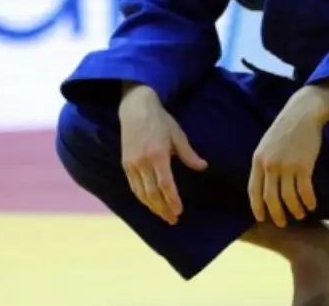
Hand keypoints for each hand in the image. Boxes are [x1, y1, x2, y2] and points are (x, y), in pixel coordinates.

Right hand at [119, 85, 207, 224]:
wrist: (135, 108)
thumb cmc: (160, 120)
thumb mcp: (177, 135)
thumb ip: (189, 154)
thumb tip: (203, 167)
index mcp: (158, 155)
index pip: (165, 185)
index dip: (172, 200)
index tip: (178, 211)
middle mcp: (143, 162)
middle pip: (152, 193)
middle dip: (163, 209)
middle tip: (172, 219)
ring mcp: (132, 164)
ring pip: (141, 192)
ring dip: (152, 206)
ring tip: (162, 215)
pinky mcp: (125, 164)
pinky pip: (133, 186)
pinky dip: (141, 197)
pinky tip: (148, 203)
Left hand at [248, 89, 325, 226]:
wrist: (302, 114)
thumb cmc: (284, 130)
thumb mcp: (266, 145)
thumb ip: (263, 164)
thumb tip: (264, 187)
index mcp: (258, 160)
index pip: (253, 190)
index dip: (257, 207)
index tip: (262, 219)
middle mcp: (270, 165)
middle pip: (271, 198)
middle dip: (277, 214)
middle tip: (282, 223)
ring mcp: (287, 166)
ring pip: (289, 197)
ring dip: (295, 210)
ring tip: (300, 215)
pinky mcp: (303, 166)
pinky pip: (305, 190)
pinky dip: (308, 201)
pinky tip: (312, 205)